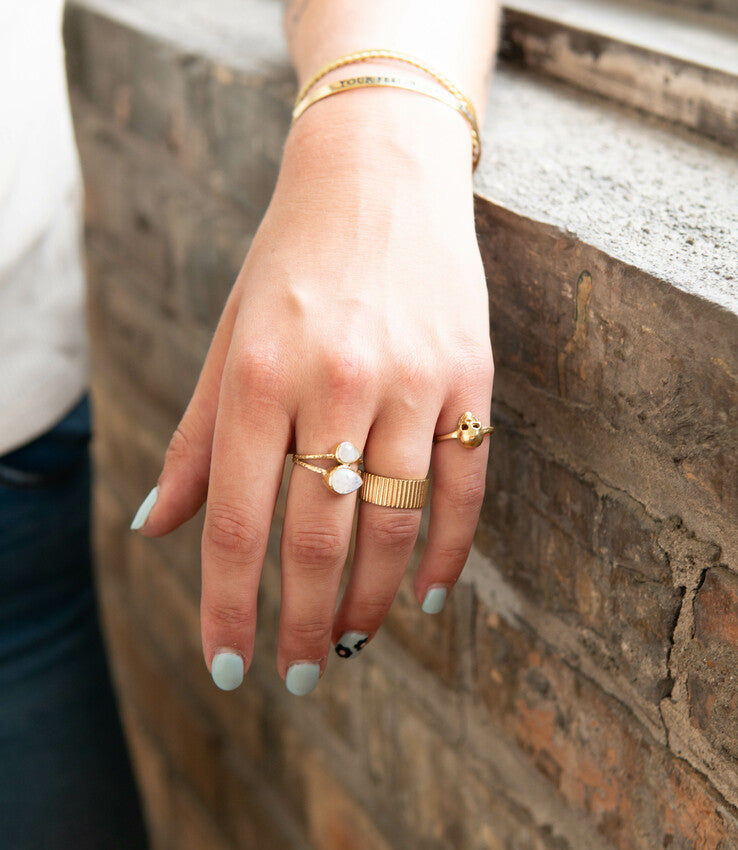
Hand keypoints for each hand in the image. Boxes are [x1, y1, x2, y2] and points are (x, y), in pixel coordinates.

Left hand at [131, 93, 493, 692]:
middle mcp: (335, 382)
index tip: (228, 669)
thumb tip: (156, 529)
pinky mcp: (470, 377)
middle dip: (303, 625)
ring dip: (373, 602)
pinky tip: (429, 596)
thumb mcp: (230, 338)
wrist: (381, 171)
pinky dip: (449, 552)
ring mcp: (412, 381)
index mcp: (261, 375)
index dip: (229, 607)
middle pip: (318, 538)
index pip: (239, 522)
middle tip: (297, 678)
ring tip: (354, 643)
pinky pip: (466, 486)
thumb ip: (199, 439)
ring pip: (395, 524)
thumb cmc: (290, 260)